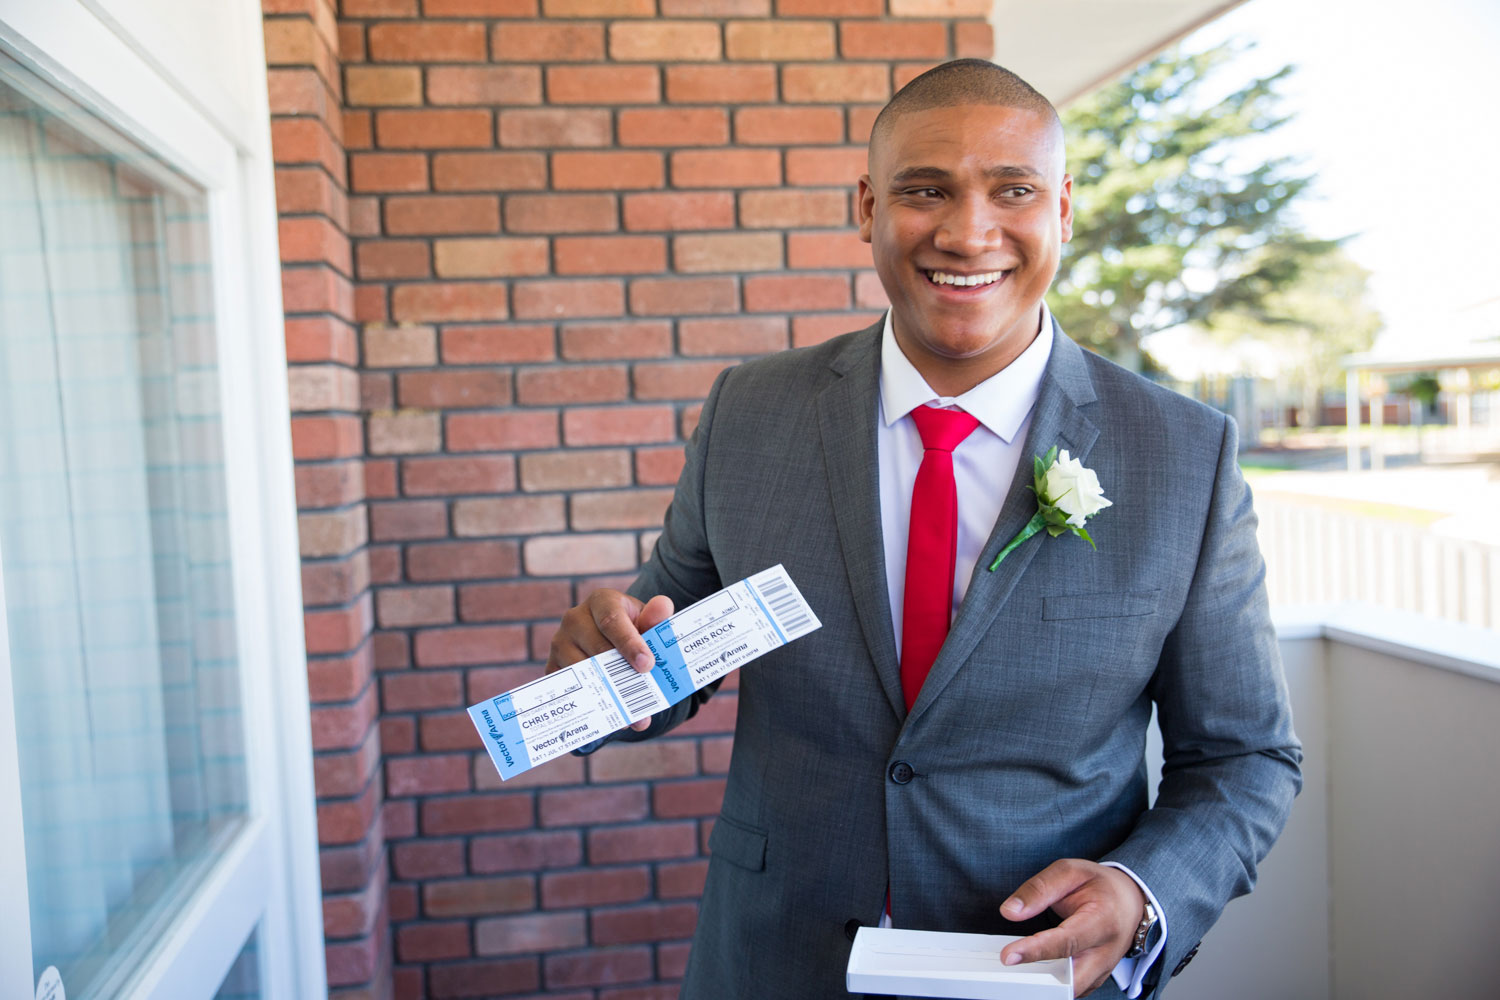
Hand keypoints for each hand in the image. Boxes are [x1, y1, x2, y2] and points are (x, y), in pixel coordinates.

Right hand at [546, 589, 674, 730]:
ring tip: (633, 714)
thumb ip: (655, 618)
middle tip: (644, 695)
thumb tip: (664, 605)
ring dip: (608, 695)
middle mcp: (575, 619)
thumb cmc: (631, 628)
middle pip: (596, 649)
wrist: (611, 639)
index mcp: (601, 602)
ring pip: (581, 672)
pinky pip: (571, 690)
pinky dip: (592, 706)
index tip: (646, 665)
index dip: (629, 643)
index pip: (612, 620)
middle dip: (622, 675)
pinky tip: (614, 718)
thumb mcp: (645, 621)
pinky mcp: (553, 667)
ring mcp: (560, 644)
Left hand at [998, 859, 1145, 997]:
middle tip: (1008, 971)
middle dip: (1040, 983)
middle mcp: (1105, 952)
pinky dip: (1052, 988)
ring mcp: (1102, 970)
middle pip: (1072, 981)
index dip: (1035, 951)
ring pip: (1072, 992)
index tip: (1008, 956)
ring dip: (1043, 987)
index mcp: (1102, 921)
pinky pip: (1072, 990)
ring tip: (1014, 974)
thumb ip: (1039, 889)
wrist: (1130, 900)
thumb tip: (1010, 911)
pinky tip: (1031, 975)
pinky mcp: (1095, 978)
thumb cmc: (1099, 886)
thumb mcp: (1070, 872)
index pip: (1066, 942)